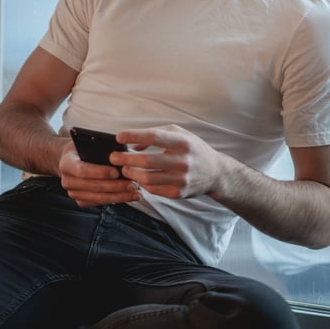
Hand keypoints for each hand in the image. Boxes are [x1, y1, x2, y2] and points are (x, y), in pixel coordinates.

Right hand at [58, 141, 140, 206]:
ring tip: (135, 192)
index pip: (82, 170)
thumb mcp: (88, 142)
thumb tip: (123, 154)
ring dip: (119, 196)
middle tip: (133, 184)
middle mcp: (67, 180)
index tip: (117, 172)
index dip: (99, 172)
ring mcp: (73, 193)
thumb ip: (101, 148)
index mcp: (66, 163)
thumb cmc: (83, 148)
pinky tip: (128, 196)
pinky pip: (99, 203)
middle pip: (93, 186)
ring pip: (98, 197)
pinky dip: (115, 200)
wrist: (71, 159)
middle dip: (115, 186)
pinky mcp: (81, 201)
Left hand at [110, 124, 225, 199]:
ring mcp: (181, 179)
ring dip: (131, 173)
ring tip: (124, 168)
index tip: (119, 137)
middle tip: (113, 157)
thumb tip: (133, 145)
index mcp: (184, 142)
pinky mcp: (179, 193)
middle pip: (147, 161)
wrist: (216, 173)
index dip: (134, 136)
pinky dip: (142, 183)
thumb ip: (157, 135)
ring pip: (148, 178)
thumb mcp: (180, 134)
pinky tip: (138, 178)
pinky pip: (153, 189)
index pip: (154, 137)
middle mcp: (183, 161)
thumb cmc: (193, 149)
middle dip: (126, 159)